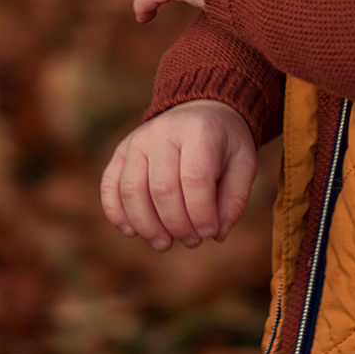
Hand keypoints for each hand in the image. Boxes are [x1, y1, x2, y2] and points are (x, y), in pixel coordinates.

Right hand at [98, 101, 258, 249]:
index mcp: (199, 131)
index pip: (194, 178)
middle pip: (162, 188)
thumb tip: (216, 233)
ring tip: (164, 242)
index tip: (210, 233)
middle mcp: (164, 131)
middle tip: (192, 241)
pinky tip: (133, 232)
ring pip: (131, 190)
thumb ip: (235, 199)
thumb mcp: (244, 164)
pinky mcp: (122, 151)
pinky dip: (116, 213)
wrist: (200, 111)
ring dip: (147, 226)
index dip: (201, 214)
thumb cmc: (224, 145)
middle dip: (177, 225)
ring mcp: (138, 140)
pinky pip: (110, 184)